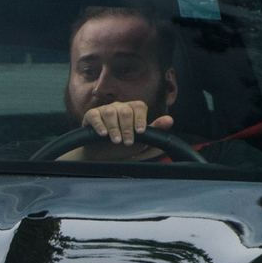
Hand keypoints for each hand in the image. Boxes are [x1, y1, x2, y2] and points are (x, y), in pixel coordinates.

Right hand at [58, 101, 174, 160]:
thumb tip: (170, 120)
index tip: (140, 132)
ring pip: (110, 112)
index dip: (140, 118)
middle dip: (127, 128)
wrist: (102, 155)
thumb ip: (155, 130)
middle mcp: (119, 107)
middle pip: (125, 110)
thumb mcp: (140, 140)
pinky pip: (94, 115)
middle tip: (127, 142)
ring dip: (114, 128)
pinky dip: (99, 125)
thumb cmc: (123, 145)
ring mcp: (104, 110)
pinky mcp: (91, 115)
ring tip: (116, 141)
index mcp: (132, 110)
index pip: (139, 106)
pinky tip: (103, 134)